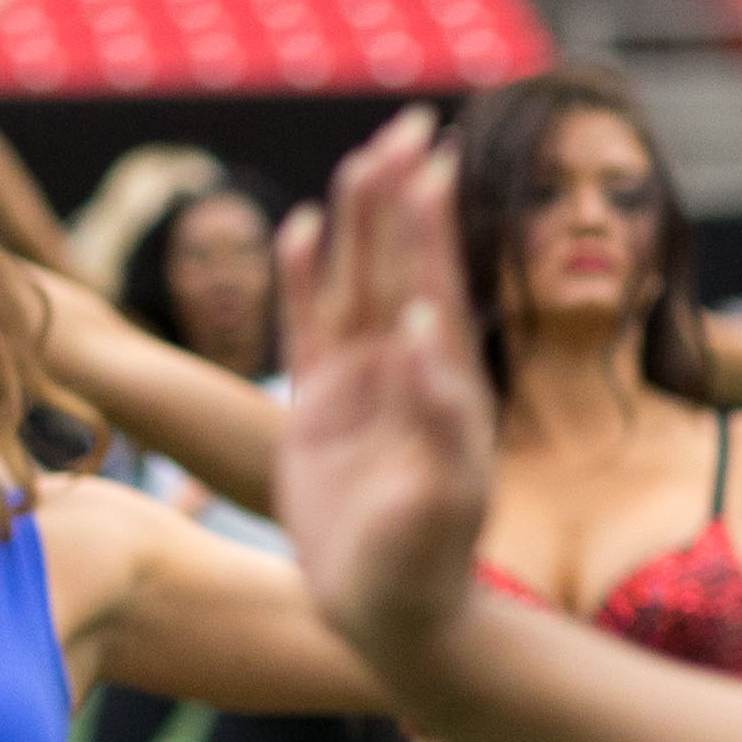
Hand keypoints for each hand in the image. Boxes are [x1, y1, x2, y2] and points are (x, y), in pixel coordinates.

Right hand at [275, 109, 493, 662]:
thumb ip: (436, 419)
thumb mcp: (440, 500)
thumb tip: (423, 332)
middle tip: (406, 126)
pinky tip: (301, 228)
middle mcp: (403, 372)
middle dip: (400, 198)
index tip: (431, 156)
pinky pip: (310, 328)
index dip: (428, 222)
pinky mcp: (320, 413)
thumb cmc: (428, 567)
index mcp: (440, 384)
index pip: (431, 284)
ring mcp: (361, 388)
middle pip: (396, 266)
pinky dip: (305, 278)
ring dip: (359, 222)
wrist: (397, 615)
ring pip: (355, 285)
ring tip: (363, 158)